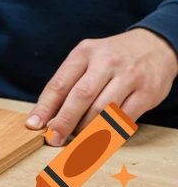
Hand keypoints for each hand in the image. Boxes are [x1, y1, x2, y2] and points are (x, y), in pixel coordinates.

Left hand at [27, 29, 177, 144]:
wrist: (154, 46)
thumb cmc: (112, 56)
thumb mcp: (88, 57)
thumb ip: (70, 81)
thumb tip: (48, 113)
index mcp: (84, 52)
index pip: (59, 82)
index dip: (45, 106)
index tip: (34, 124)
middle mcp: (105, 62)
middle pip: (80, 97)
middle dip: (64, 121)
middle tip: (53, 138)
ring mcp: (128, 77)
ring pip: (102, 110)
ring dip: (87, 129)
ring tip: (78, 140)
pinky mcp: (146, 93)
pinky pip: (124, 118)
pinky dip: (110, 131)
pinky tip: (102, 138)